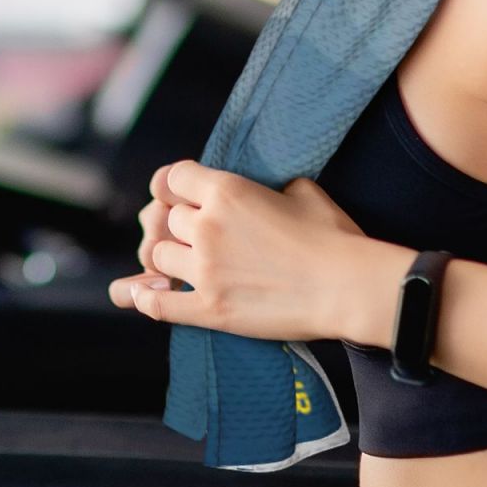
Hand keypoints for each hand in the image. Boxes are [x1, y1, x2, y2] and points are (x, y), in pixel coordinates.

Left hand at [106, 159, 391, 343]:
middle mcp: (207, 227)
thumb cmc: (333, 236)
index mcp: (226, 191)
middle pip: (163, 218)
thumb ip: (263, 186)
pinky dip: (143, 296)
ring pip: (157, 255)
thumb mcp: (300, 190)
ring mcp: (205, 270)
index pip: (172, 177)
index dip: (175, 184)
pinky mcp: (209, 309)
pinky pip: (158, 302)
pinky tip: (139, 291)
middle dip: (174, 223)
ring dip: (166, 257)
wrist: (347, 286)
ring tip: (179, 260)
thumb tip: (256, 191)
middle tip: (188, 232)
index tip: (181, 194)